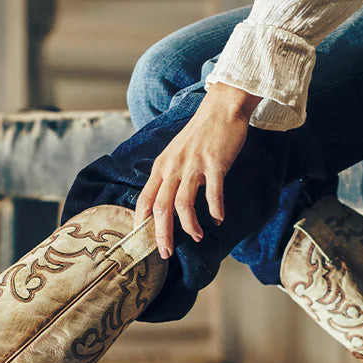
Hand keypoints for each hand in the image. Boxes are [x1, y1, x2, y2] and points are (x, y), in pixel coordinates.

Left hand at [134, 84, 261, 257]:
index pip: (145, 199)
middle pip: (161, 207)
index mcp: (161, 166)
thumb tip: (168, 205)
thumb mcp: (176, 153)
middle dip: (162, 235)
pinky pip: (213, 193)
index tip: (144, 242)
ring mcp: (193, 165)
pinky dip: (215, 210)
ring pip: (183, 204)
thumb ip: (170, 175)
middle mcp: (173, 166)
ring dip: (190, 226)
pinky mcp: (214, 163)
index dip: (141, 222)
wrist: (221, 108)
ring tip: (197, 237)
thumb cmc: (200, 133)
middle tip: (165, 253)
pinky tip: (218, 219)